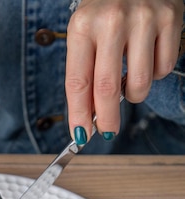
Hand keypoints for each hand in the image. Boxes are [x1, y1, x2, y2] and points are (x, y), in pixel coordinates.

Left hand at [65, 0, 183, 144]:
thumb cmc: (106, 9)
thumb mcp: (85, 33)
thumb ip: (84, 74)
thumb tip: (88, 120)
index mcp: (83, 25)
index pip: (78, 82)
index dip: (79, 115)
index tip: (80, 136)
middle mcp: (112, 20)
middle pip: (107, 89)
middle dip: (107, 120)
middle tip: (107, 132)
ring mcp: (144, 18)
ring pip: (139, 84)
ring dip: (133, 94)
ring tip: (129, 80)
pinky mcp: (170, 18)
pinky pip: (163, 69)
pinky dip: (155, 73)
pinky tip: (148, 56)